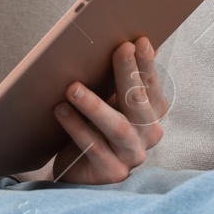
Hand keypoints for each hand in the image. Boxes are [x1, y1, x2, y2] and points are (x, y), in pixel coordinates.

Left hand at [46, 37, 165, 184]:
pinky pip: (94, 147)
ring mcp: (133, 155)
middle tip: (119, 50)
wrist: (77, 167)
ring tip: (73, 88)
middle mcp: (149, 133)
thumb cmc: (94, 124)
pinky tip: (61, 110)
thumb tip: (126, 40)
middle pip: (138, 101)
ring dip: (95, 105)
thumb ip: (118, 76)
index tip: (139, 41)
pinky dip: (76, 127)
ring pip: (117, 126)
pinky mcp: (113, 173)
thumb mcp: (108, 98)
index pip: (151, 84)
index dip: (146, 63)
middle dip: (129, 73)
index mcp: (152, 111)